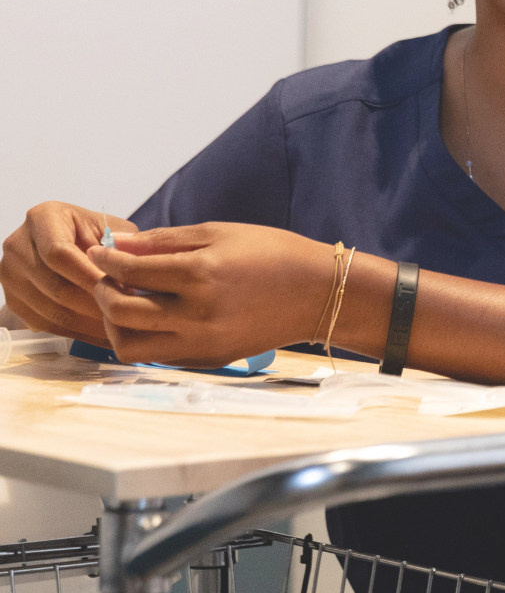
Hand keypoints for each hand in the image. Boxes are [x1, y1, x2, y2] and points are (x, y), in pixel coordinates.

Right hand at [0, 202, 134, 344]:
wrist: (68, 245)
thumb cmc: (94, 235)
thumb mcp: (110, 228)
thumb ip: (122, 245)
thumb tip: (133, 271)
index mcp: (42, 219)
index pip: (59, 254)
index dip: (88, 276)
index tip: (119, 291)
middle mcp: (18, 246)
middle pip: (55, 286)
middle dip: (94, 305)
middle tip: (126, 317)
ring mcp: (11, 276)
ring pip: (50, 311)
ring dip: (88, 325)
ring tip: (120, 329)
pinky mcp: (14, 302)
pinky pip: (45, 325)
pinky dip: (77, 334)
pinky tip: (102, 335)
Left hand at [86, 222, 334, 366]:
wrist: (317, 293)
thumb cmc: (273, 254)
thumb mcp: (219, 233)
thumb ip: (164, 240)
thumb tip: (116, 242)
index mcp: (201, 274)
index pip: (130, 270)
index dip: (106, 259)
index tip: (100, 251)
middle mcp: (197, 314)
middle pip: (120, 312)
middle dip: (102, 291)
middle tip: (107, 277)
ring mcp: (202, 343)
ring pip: (130, 345)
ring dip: (116, 323)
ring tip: (126, 300)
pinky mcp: (208, 359)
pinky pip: (157, 356)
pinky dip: (144, 337)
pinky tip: (153, 315)